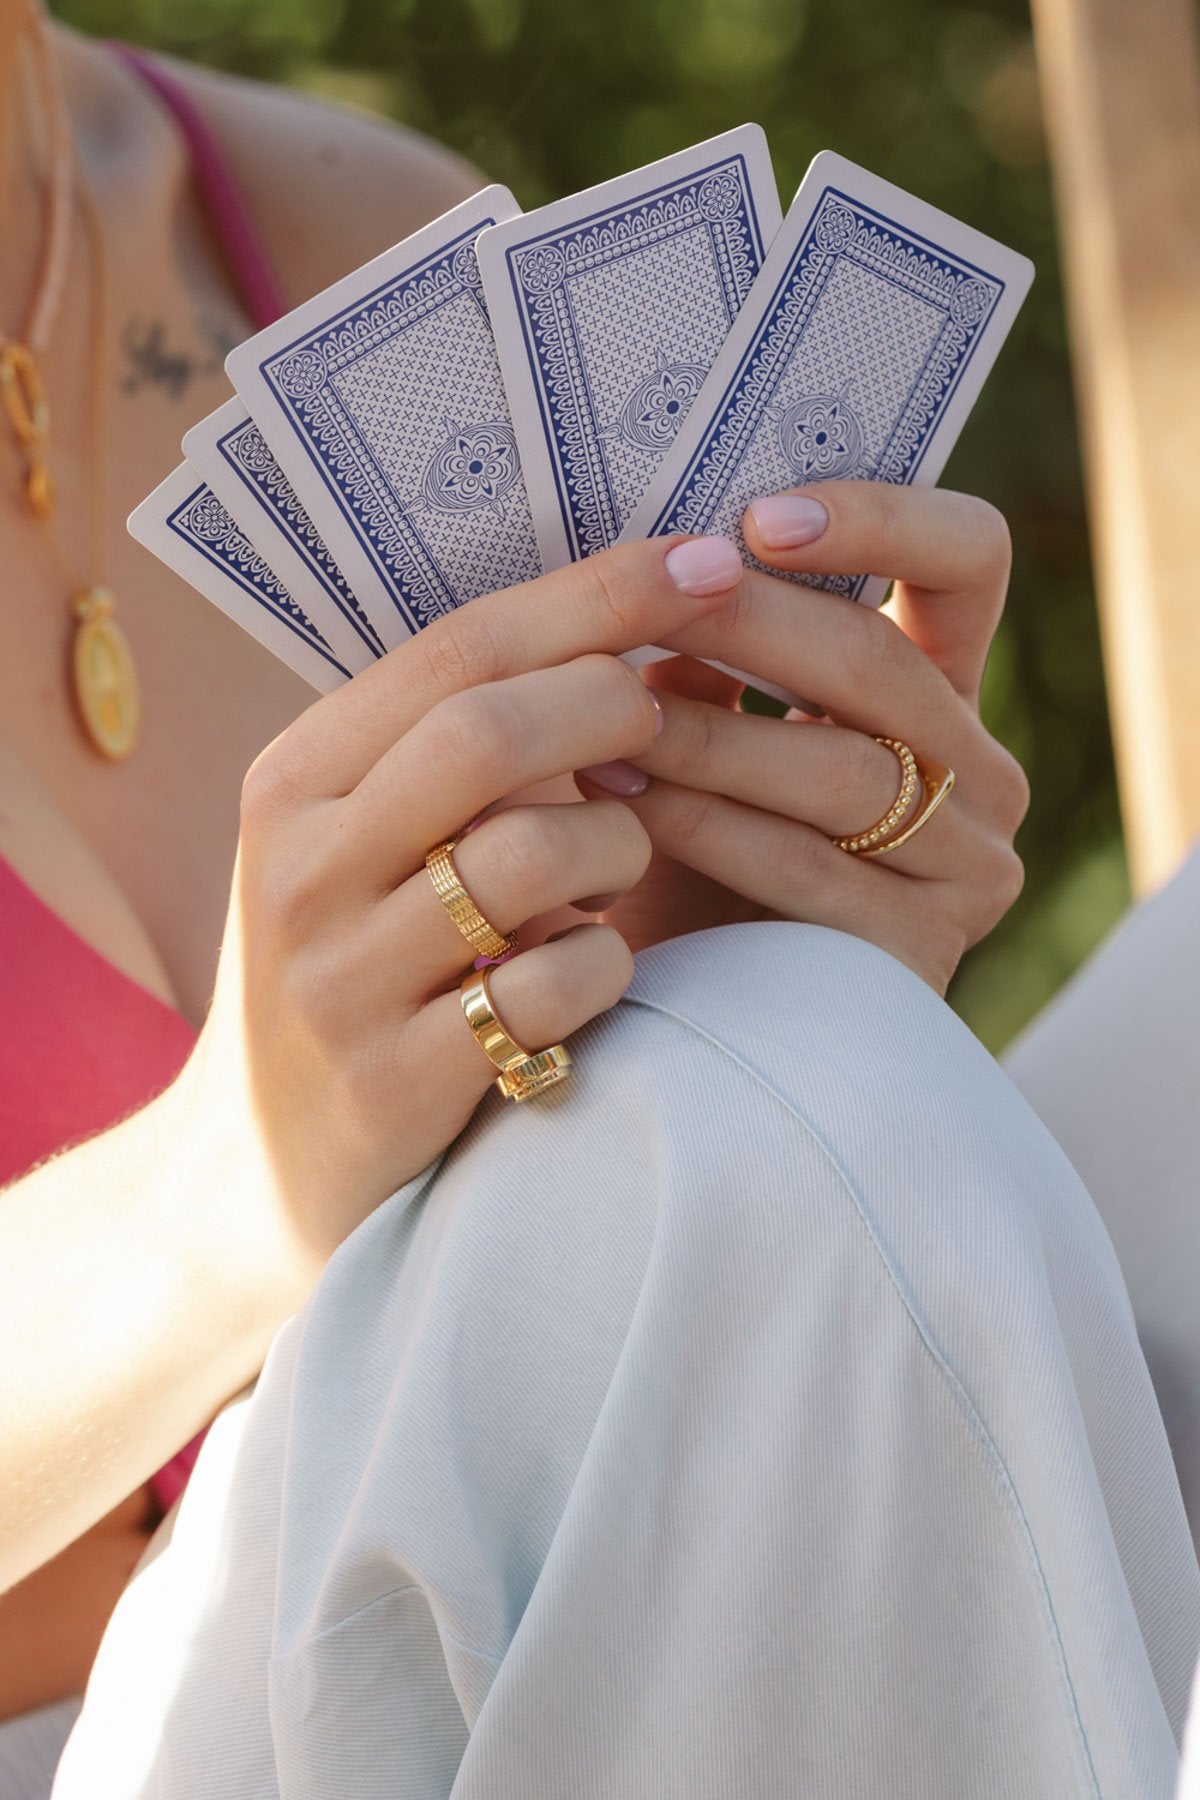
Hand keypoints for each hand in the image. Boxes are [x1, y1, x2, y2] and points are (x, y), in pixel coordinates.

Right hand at [167, 538, 737, 1304]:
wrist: (257, 1169)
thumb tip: (633, 640)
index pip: (457, 649)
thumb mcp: (360, 843)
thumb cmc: (351, 967)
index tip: (705, 558)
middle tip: (661, 724)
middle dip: (610, 708)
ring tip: (607, 878)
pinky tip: (585, 975)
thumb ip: (458, 752)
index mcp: (294, 778)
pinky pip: (553, 987)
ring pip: (533, 856)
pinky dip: (603, 967)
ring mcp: (340, 979)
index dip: (595, 596)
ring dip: (615, 850)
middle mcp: (301, 866)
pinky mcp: (396, 1081)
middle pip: (486, 733)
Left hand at [577, 483, 1028, 994]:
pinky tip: (620, 804)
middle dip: (753, 626)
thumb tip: (659, 568)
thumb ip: (708, 658)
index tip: (759, 517)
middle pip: (884, 666)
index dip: (882, 518)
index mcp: (937, 691)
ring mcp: (966, 867)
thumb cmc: (690, 849)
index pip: (967, 562)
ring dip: (709, 737)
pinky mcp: (924, 951)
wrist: (695, 1009)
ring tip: (603, 713)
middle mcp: (977, 772)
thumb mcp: (706, 736)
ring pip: (845, 772)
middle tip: (651, 600)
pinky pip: (813, 872)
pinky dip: (708, 830)